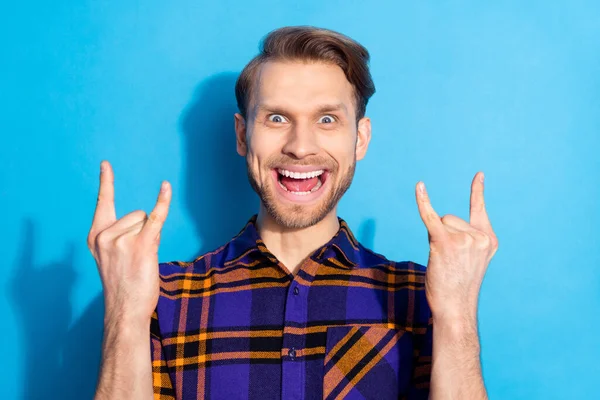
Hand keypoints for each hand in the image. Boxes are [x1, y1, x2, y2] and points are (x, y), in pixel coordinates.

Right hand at [87, 161, 171, 325]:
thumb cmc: (123, 285)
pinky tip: (165, 187)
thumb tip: (147, 218)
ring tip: (142, 260)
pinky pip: (156, 217)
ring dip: (151, 237)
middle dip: (143, 232)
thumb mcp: (112, 257)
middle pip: (136, 214)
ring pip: (147, 221)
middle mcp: (105, 235)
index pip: (102, 203)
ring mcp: (122, 240)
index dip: (106, 183)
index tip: (106, 164)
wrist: (125, 310)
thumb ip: (120, 235)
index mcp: (95, 236)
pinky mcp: (141, 245)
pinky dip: (163, 202)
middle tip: (136, 258)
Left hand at [415, 172, 497, 322]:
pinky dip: (424, 202)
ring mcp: (465, 239)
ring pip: (441, 221)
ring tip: (442, 261)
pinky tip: (420, 187)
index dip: (477, 192)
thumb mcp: (470, 260)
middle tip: (447, 260)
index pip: (479, 210)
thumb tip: (440, 219)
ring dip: (435, 237)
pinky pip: (431, 217)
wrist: (455, 308)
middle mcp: (480, 238)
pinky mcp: (446, 243)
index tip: (479, 175)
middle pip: (451, 217)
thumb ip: (465, 239)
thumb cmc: (458, 287)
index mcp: (490, 241)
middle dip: (443, 234)